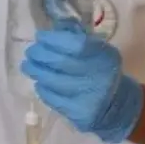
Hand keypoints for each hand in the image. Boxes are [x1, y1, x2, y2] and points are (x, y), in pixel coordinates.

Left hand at [21, 23, 143, 143]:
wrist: (116, 105)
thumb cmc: (103, 71)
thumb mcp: (99, 51)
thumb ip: (79, 39)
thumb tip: (53, 30)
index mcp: (103, 57)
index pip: (75, 45)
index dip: (53, 40)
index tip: (40, 37)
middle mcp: (96, 77)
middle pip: (60, 63)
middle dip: (40, 55)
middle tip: (30, 52)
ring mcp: (87, 97)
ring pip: (53, 82)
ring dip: (36, 72)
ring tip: (28, 66)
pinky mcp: (78, 113)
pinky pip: (53, 99)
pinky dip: (43, 89)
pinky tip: (40, 83)